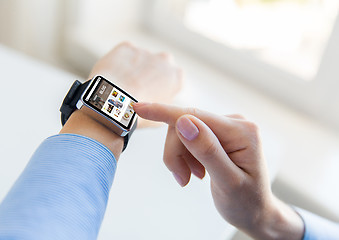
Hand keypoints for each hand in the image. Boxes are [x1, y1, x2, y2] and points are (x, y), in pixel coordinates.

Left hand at [89, 42, 182, 127]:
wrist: (114, 103)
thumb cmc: (137, 115)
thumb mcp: (159, 119)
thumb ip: (164, 107)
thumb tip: (160, 108)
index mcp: (177, 76)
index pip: (173, 79)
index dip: (162, 87)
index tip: (152, 95)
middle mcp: (165, 60)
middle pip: (159, 65)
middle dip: (150, 73)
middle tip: (137, 89)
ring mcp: (145, 51)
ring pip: (140, 59)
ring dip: (134, 68)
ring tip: (122, 86)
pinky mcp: (127, 47)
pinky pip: (124, 55)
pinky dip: (119, 63)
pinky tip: (114, 77)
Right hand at [134, 102, 303, 239]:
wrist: (255, 211)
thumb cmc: (247, 201)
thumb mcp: (228, 181)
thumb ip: (207, 151)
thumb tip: (183, 122)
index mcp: (242, 131)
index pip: (195, 115)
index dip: (163, 112)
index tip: (138, 108)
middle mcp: (234, 123)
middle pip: (185, 126)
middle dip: (176, 152)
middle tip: (181, 178)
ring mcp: (225, 127)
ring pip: (182, 132)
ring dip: (180, 157)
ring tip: (191, 177)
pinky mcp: (216, 134)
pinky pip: (188, 138)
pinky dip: (185, 156)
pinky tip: (196, 171)